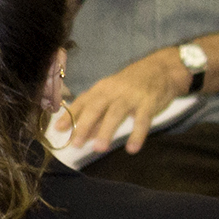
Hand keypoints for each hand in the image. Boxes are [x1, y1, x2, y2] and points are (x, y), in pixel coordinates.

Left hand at [59, 52, 187, 154]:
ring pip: (116, 114)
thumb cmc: (131, 86)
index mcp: (101, 89)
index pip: (82, 102)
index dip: (70, 115)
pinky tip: (132, 149)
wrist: (161, 69)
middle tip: (76, 144)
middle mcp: (113, 92)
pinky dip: (137, 135)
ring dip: (106, 131)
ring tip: (99, 149)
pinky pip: (142, 120)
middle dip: (84, 125)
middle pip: (95, 108)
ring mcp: (131, 97)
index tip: (57, 129)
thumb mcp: (112, 95)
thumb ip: (98, 115)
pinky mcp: (149, 103)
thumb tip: (84, 135)